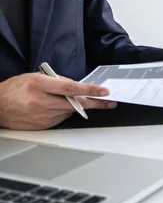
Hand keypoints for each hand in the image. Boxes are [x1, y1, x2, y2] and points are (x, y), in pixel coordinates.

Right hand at [0, 73, 115, 130]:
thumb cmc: (14, 89)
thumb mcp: (34, 77)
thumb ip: (56, 80)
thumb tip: (76, 85)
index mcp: (39, 85)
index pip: (71, 88)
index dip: (90, 90)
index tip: (103, 91)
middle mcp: (41, 101)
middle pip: (75, 103)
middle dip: (94, 102)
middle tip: (108, 101)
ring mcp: (42, 115)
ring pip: (70, 111)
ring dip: (77, 106)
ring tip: (70, 100)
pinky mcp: (43, 125)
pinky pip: (62, 118)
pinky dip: (65, 112)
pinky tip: (58, 107)